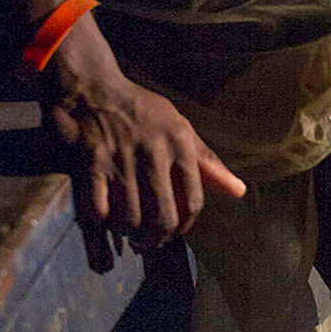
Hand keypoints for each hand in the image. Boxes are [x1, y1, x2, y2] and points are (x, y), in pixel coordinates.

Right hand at [41, 15, 245, 247]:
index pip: (194, 201)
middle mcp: (155, 152)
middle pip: (164, 218)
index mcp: (180, 143)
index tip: (174, 230)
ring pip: (132, 220)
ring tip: (130, 233)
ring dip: (131, 234)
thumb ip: (207, 163)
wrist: (93, 89)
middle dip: (157, 239)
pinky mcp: (91, 164)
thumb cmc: (142, 111)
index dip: (184, 225)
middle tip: (149, 242)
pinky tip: (107, 223)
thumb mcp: (180, 128)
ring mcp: (122, 160)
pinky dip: (104, 227)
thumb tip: (239, 192)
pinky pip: (99, 212)